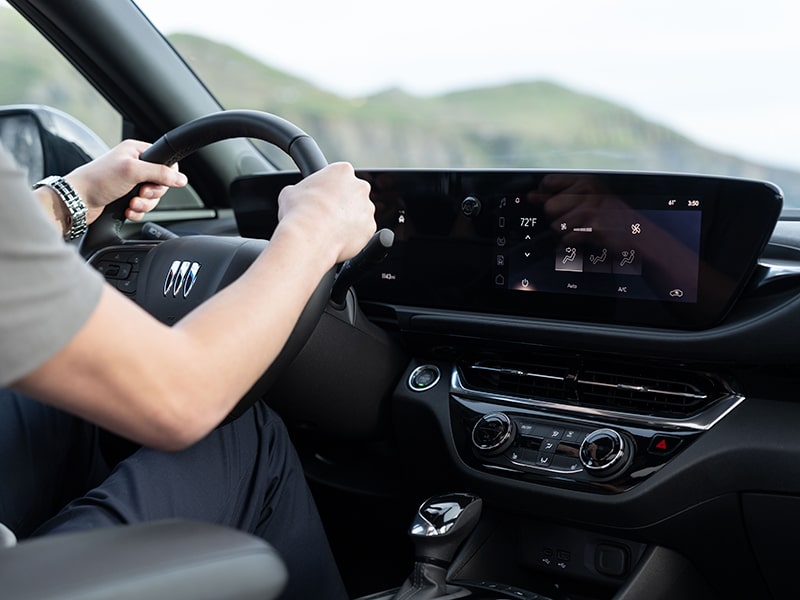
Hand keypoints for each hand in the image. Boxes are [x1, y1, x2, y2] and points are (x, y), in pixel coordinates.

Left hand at [65, 140, 187, 223]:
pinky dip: (137, 212)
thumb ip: (160, 173)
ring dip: (144, 205)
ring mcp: (130, 182)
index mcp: (136, 151)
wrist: (77, 200)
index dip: (167, 175)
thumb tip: (181, 178)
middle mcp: (134, 165)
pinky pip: (142, 208)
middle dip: (153, 194)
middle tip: (141, 193)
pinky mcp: (125, 198)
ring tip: (132, 204)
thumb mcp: (133, 171)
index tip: (159, 182)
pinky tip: (127, 211)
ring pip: (152, 198)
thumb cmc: (98, 179)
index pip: (165, 161)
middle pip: (161, 182)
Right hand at [277, 162, 375, 264]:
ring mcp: (367, 208)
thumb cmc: (299, 212)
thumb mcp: (290, 193)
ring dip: (348, 220)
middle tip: (325, 214)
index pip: (338, 176)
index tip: (321, 197)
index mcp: (342, 171)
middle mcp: (359, 187)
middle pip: (353, 194)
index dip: (328, 188)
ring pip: (359, 214)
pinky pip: (362, 232)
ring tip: (329, 229)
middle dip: (342, 203)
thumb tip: (295, 195)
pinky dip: (352, 236)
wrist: (309, 236)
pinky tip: (337, 239)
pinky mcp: (370, 228)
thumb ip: (299, 190)